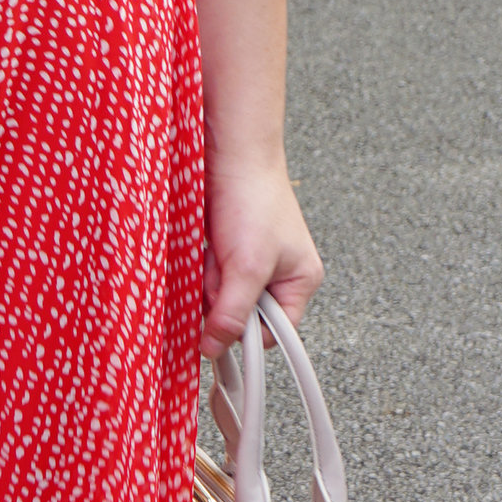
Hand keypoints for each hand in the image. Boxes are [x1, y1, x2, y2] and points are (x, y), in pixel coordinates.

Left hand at [200, 144, 321, 355]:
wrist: (231, 153)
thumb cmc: (254, 200)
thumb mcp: (246, 266)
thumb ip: (233, 312)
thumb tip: (215, 348)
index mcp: (300, 282)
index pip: (274, 334)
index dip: (248, 333)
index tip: (223, 325)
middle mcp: (279, 275)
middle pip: (243, 314)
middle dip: (224, 295)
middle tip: (223, 268)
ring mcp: (252, 262)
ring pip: (221, 295)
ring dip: (210, 279)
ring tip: (216, 251)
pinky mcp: (228, 250)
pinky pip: (208, 276)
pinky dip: (202, 265)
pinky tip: (207, 246)